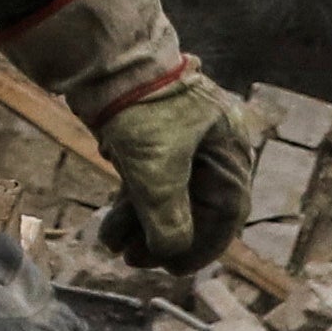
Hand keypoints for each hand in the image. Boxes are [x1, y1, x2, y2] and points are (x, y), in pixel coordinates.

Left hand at [91, 70, 266, 271]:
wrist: (102, 59)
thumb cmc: (142, 112)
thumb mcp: (157, 174)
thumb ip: (169, 218)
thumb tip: (170, 249)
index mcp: (229, 152)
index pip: (225, 212)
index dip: (202, 246)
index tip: (175, 270)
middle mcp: (210, 148)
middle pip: (193, 207)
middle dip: (163, 238)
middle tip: (134, 263)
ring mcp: (177, 142)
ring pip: (164, 195)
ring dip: (140, 225)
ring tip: (112, 249)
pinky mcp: (146, 136)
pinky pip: (144, 180)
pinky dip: (129, 204)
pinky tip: (107, 230)